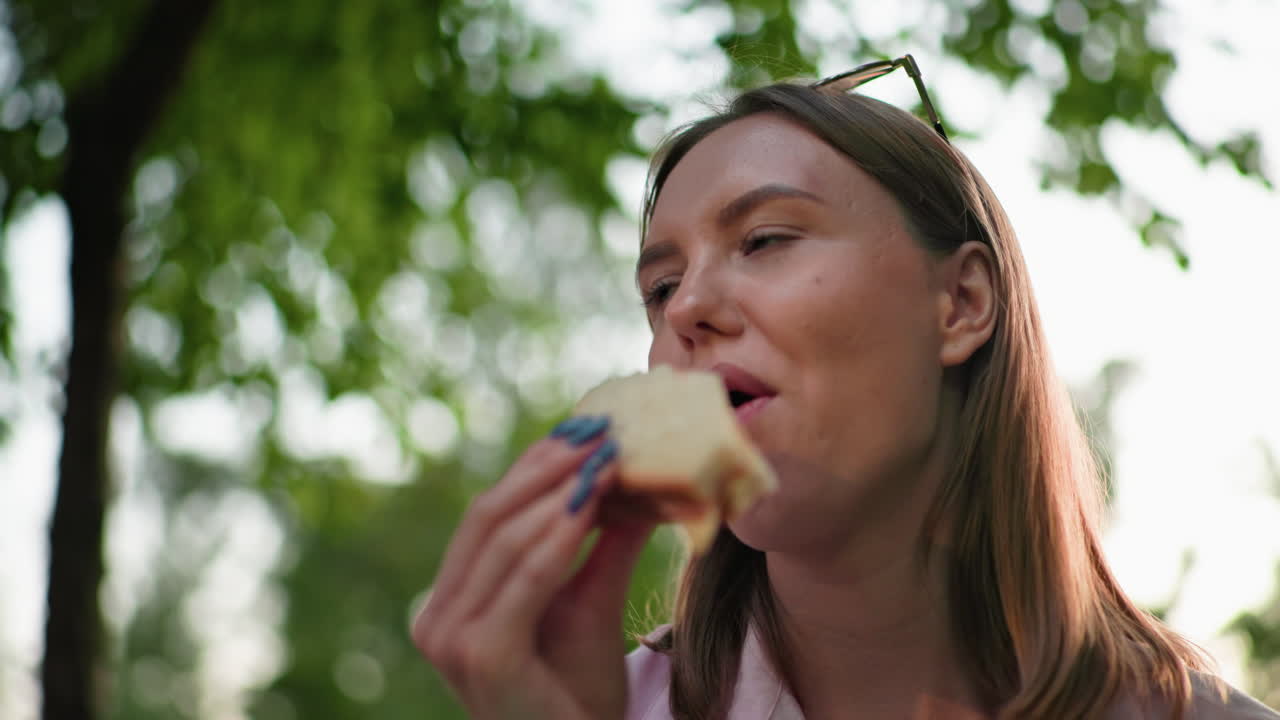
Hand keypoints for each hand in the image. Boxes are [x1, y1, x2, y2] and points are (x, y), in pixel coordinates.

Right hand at [412, 416, 656, 719]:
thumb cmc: (579, 692)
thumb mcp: (590, 601)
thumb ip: (602, 542)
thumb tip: (636, 475)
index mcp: (451, 601)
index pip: (487, 515)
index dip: (534, 465)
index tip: (583, 426)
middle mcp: (436, 617)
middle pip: (487, 515)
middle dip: (545, 466)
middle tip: (597, 429)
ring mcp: (450, 637)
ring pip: (503, 537)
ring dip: (557, 489)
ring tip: (603, 456)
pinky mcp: (479, 653)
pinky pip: (525, 577)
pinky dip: (559, 534)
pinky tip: (591, 502)